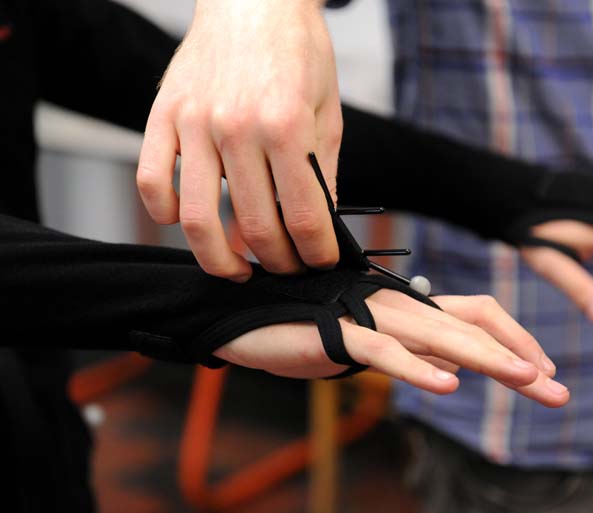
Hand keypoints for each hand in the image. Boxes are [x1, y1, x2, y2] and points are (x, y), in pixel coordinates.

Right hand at [136, 0, 341, 280]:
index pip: (305, 216)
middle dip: (279, 263)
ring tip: (238, 269)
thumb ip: (321, 171)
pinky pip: (152, 181)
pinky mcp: (164, 116)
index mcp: (286, 125)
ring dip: (221, 261)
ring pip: (198, 220)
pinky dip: (166, 214)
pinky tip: (186, 222)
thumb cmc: (297, 51)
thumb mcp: (326, 110)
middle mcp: (237, 127)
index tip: (321, 263)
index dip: (318, 253)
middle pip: (256, 227)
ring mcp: (194, 123)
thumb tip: (317, 226)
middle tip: (287, 267)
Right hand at [214, 292, 569, 407]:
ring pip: (437, 333)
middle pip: (470, 325)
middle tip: (556, 391)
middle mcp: (396, 305)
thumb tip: (457, 367)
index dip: (514, 337)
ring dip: (485, 357)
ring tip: (527, 380)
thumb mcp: (372, 344)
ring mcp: (368, 317)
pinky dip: (416, 368)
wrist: (248, 316)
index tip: (543, 370)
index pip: (475, 312)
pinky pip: (382, 352)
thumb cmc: (310, 328)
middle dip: (519, 356)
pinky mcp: (335, 333)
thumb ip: (415, 351)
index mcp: (407, 306)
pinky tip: (446, 388)